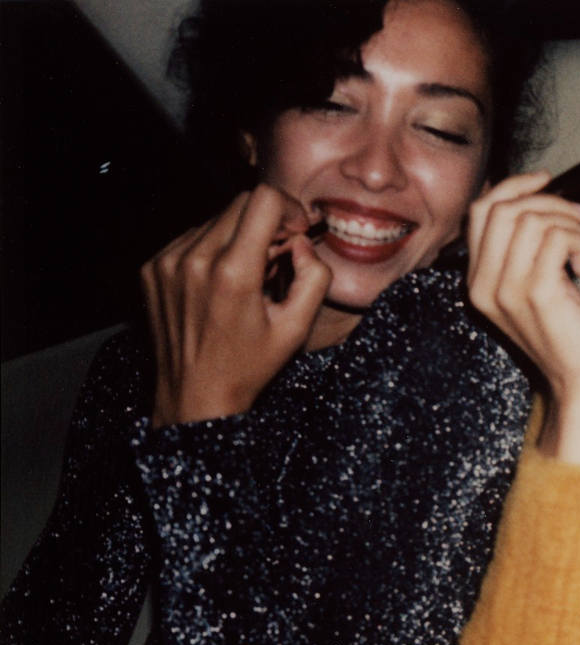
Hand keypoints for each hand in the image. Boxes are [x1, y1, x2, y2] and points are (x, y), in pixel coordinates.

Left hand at [142, 185, 329, 426]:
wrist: (193, 394)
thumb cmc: (247, 366)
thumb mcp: (296, 329)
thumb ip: (314, 278)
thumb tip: (301, 243)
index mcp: (232, 273)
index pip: (262, 200)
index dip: (288, 209)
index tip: (296, 231)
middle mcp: (194, 260)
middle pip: (239, 204)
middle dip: (266, 223)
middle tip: (277, 256)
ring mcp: (167, 262)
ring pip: (215, 219)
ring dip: (238, 237)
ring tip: (247, 275)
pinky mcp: (152, 268)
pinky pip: (191, 237)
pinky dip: (212, 249)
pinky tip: (219, 282)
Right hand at [467, 172, 579, 464]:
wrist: (579, 378)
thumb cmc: (566, 329)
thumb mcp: (534, 282)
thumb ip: (525, 246)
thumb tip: (540, 197)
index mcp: (477, 279)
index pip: (480, 211)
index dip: (515, 186)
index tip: (546, 181)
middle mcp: (482, 284)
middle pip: (503, 208)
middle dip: (548, 201)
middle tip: (577, 218)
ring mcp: (506, 290)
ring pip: (531, 219)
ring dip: (568, 224)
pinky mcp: (536, 293)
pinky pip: (555, 239)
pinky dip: (579, 241)